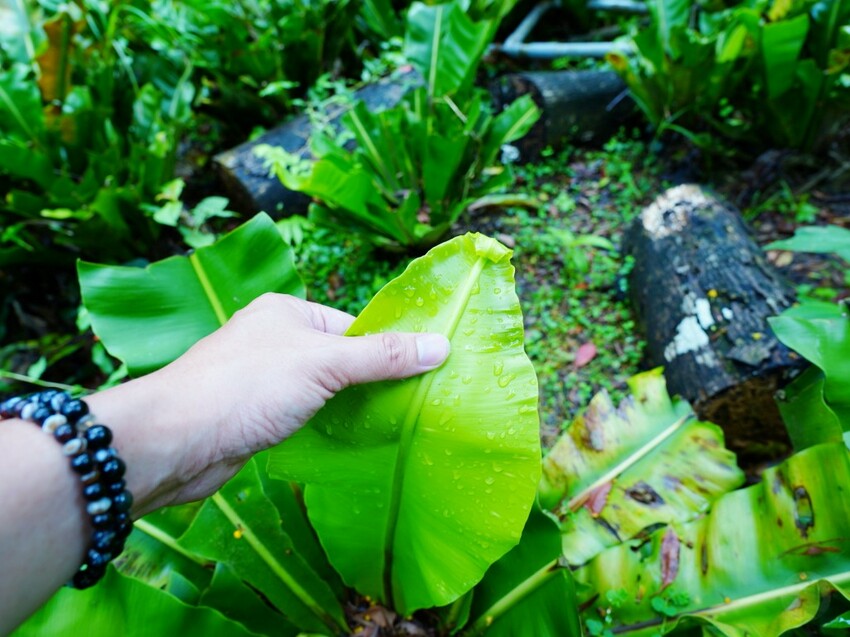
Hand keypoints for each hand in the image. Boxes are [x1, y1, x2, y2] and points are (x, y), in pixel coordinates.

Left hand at [87, 294, 449, 513]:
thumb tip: (442, 345)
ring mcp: (263, 378)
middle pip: (340, 359)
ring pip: (322, 390)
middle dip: (369, 382)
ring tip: (386, 427)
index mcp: (288, 311)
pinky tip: (345, 442)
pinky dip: (324, 425)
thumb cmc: (248, 387)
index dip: (386, 351)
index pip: (354, 327)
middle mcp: (274, 338)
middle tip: (411, 408)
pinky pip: (303, 414)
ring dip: (347, 408)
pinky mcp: (255, 415)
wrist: (176, 441)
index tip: (422, 378)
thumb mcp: (324, 364)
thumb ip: (382, 356)